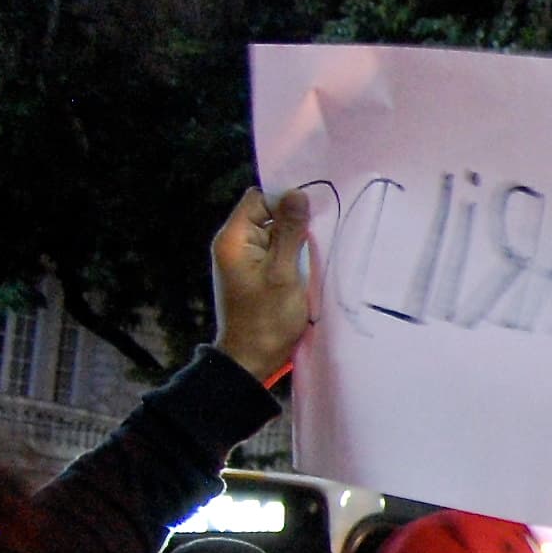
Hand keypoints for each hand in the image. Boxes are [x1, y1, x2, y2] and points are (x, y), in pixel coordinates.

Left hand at [210, 188, 313, 385]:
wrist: (252, 359)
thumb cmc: (266, 319)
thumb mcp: (283, 272)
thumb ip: (290, 232)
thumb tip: (297, 194)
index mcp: (233, 239)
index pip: (258, 199)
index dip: (284, 201)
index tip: (311, 215)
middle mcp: (234, 244)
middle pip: (266, 214)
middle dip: (293, 221)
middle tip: (318, 235)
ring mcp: (244, 259)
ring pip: (274, 233)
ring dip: (294, 240)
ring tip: (314, 252)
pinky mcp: (255, 273)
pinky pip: (275, 251)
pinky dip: (291, 254)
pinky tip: (306, 265)